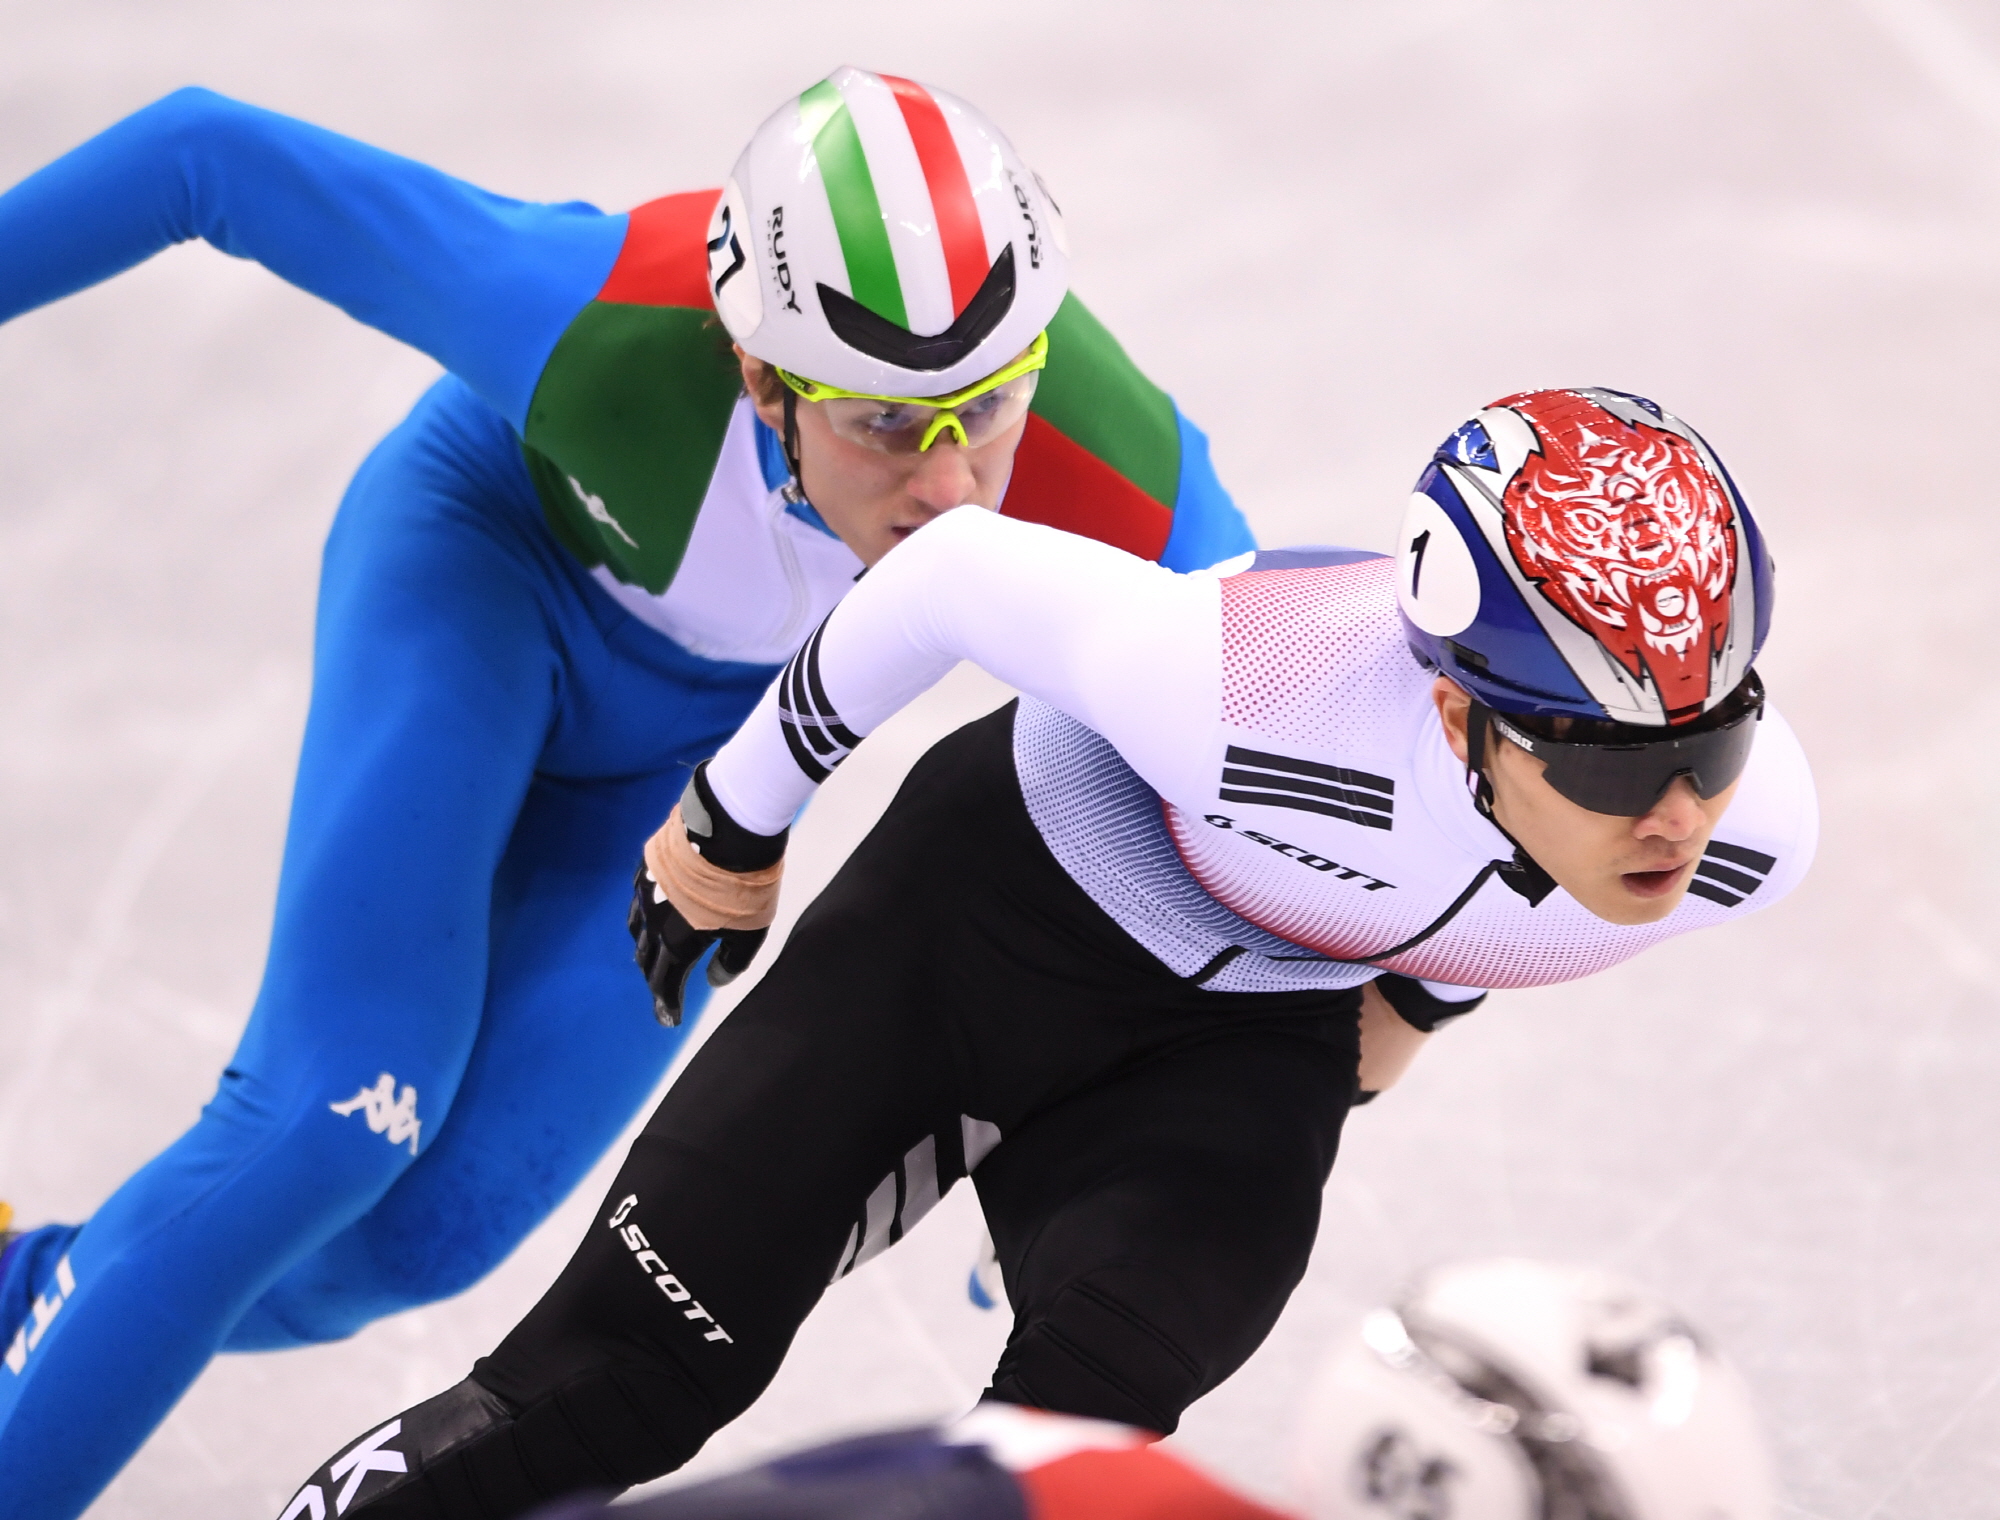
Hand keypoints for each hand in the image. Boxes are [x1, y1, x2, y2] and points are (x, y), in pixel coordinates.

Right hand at [628, 867, 767, 1025]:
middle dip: (654, 979)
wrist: (728, 831)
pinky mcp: (647, 868)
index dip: (667, 1003)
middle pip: (646, 959)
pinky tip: (652, 914)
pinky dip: (643, 918)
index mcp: (676, 943)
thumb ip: (731, 962)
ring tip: (653, 955)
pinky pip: (638, 901)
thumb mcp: (748, 934)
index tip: (671, 1020)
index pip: (665, 982)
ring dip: (644, 948)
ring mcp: (646, 893)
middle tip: (663, 991)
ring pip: (637, 930)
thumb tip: (714, 982)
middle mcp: (653, 922)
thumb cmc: (744, 889)